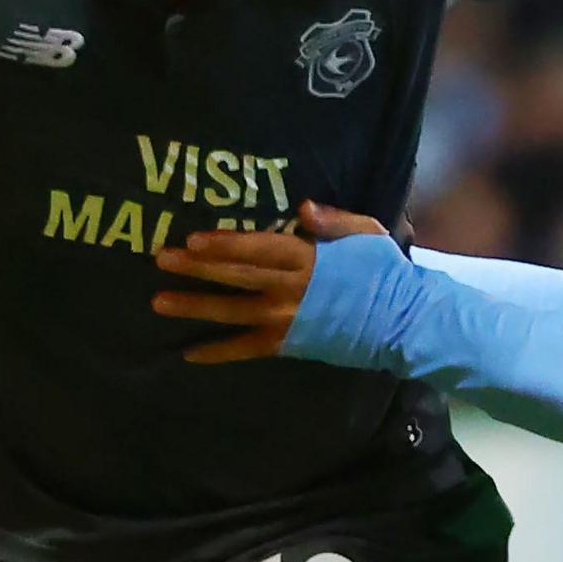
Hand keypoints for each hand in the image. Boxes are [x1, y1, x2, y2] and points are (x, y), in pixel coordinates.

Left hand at [152, 202, 386, 363]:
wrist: (403, 322)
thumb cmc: (384, 273)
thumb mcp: (366, 233)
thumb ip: (333, 220)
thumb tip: (301, 208)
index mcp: (307, 257)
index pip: (257, 247)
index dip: (224, 243)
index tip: (192, 239)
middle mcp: (291, 288)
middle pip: (236, 276)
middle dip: (197, 267)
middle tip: (161, 259)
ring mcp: (287, 319)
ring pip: (232, 312)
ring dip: (195, 306)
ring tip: (159, 302)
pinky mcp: (288, 344)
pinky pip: (247, 348)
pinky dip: (218, 351)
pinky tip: (188, 353)